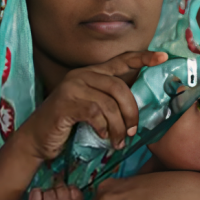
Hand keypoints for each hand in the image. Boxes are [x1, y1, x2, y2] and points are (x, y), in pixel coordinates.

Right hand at [16, 50, 167, 161]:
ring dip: (119, 126)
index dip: (143, 58)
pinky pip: (95, 113)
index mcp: (92, 73)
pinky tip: (103, 136)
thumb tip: (137, 110)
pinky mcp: (65, 103)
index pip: (121, 60)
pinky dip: (104, 128)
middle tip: (132, 132)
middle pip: (120, 87)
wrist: (36, 140)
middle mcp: (82, 75)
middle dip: (131, 112)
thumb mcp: (92, 110)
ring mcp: (72, 87)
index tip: (163, 57)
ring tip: (118, 141)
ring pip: (109, 103)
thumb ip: (111, 103)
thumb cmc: (67, 126)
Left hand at [28, 185, 85, 199]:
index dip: (68, 191)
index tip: (66, 196)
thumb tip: (73, 196)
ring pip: (49, 189)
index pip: (73, 188)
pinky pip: (36, 192)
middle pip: (61, 186)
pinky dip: (37, 193)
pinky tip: (38, 199)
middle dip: (58, 192)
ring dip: (48, 195)